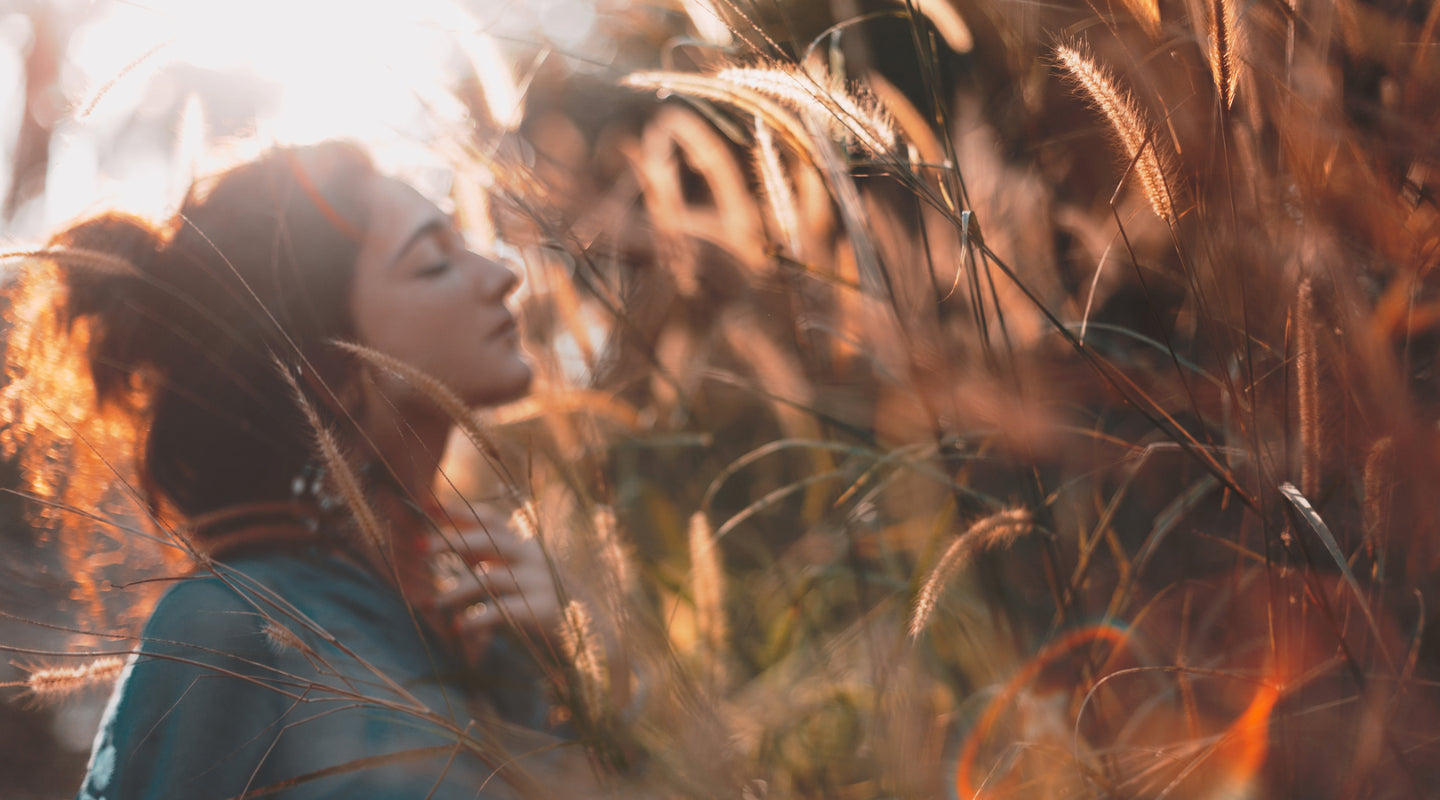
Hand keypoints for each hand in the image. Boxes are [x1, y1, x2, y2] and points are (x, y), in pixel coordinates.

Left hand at [427, 506, 561, 663]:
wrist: (591, 628)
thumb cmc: (544, 596)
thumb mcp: (519, 570)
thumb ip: (488, 556)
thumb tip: (447, 538)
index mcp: (523, 544)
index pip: (490, 519)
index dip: (460, 510)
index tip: (428, 505)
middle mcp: (531, 557)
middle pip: (488, 540)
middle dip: (451, 541)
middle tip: (419, 548)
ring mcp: (538, 582)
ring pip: (490, 578)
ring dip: (456, 591)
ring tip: (432, 604)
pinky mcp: (541, 610)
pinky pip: (504, 611)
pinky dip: (478, 619)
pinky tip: (459, 628)